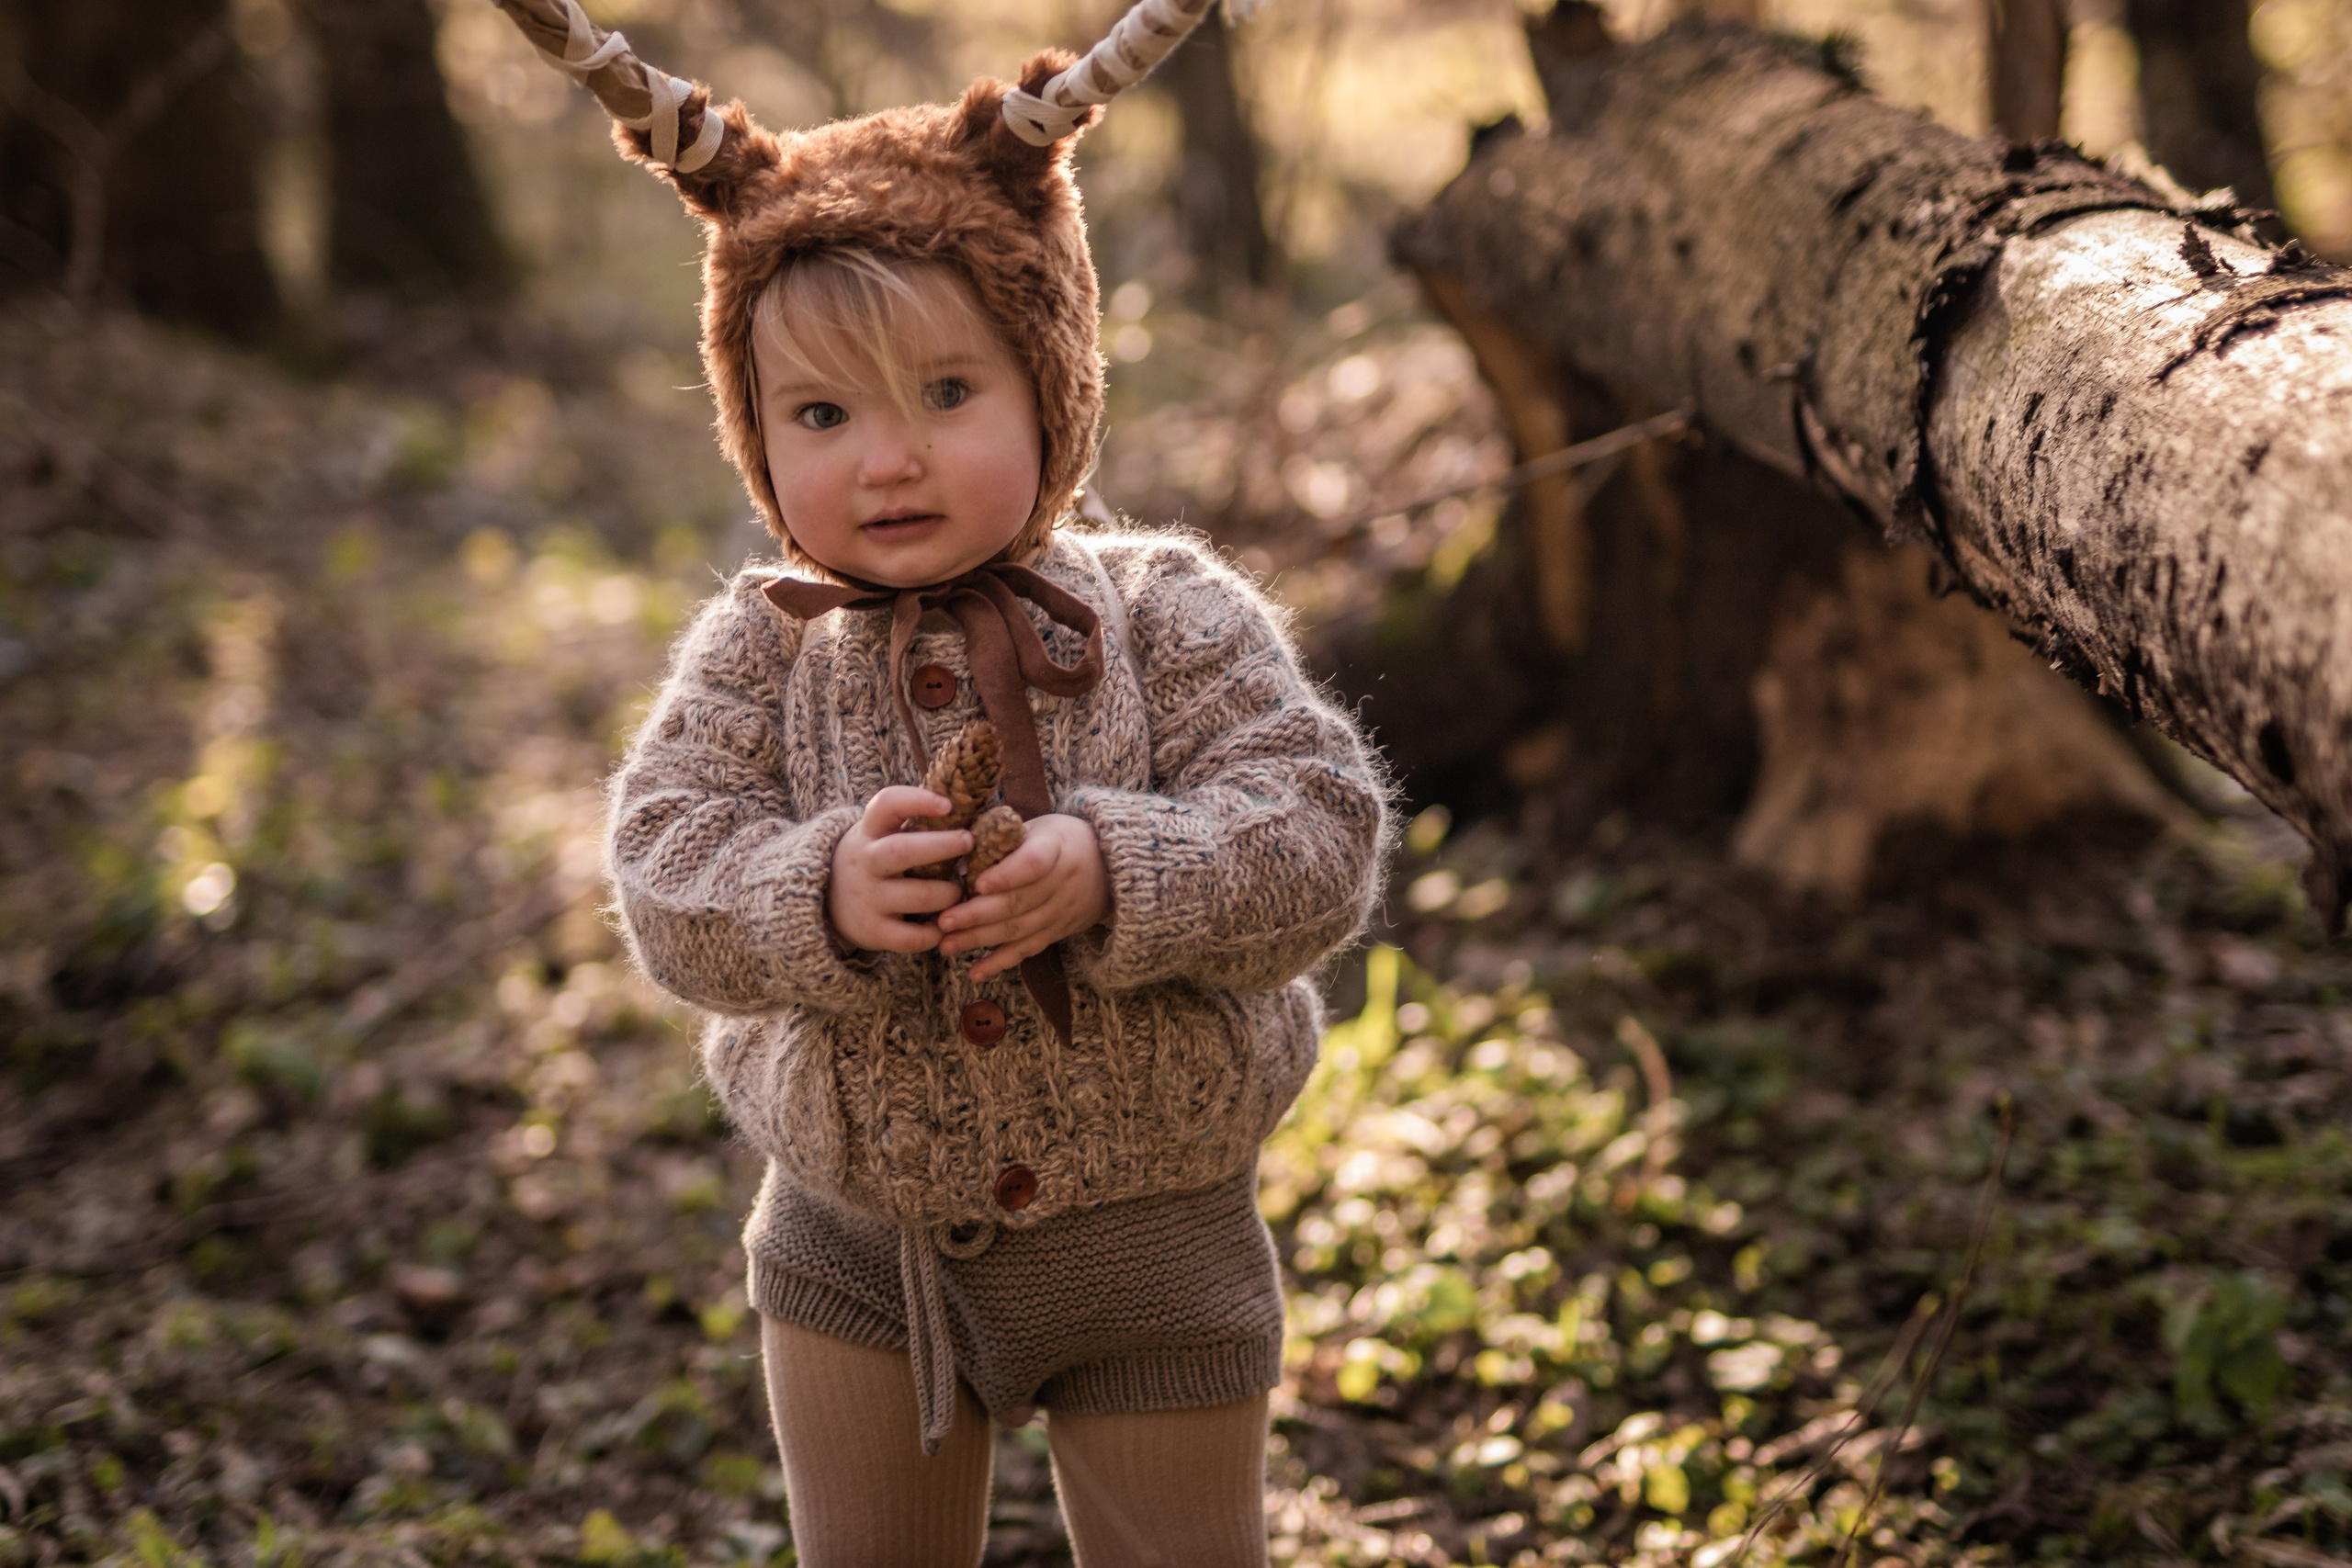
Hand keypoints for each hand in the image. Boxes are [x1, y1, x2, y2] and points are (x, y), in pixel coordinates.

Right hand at [827, 787, 970, 953]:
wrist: (825, 898)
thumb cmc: (875, 858)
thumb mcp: (880, 833)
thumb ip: (912, 820)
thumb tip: (969, 803)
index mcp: (870, 831)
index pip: (887, 805)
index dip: (917, 801)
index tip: (948, 805)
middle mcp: (866, 862)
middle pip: (902, 851)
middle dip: (941, 846)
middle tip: (969, 841)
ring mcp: (868, 898)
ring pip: (916, 896)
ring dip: (947, 893)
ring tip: (960, 891)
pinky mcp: (872, 930)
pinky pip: (911, 936)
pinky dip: (935, 932)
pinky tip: (946, 924)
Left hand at [936, 813, 1109, 981]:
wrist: (1110, 866)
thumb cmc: (1061, 840)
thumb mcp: (1039, 827)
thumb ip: (1003, 839)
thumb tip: (956, 855)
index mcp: (1056, 847)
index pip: (1033, 863)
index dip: (1007, 875)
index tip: (978, 882)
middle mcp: (1061, 882)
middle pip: (1019, 902)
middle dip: (978, 914)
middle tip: (944, 921)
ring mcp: (1061, 911)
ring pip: (1018, 930)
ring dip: (980, 939)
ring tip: (946, 944)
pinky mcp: (1057, 933)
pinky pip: (1027, 950)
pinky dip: (1000, 963)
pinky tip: (974, 972)